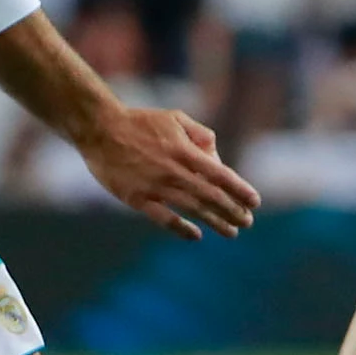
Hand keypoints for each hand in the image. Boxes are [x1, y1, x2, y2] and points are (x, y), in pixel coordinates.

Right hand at [77, 107, 261, 238]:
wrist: (100, 128)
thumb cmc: (141, 122)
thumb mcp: (176, 118)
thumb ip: (201, 135)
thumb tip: (216, 157)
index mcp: (185, 151)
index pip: (221, 175)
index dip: (240, 190)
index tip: (255, 202)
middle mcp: (174, 171)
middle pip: (211, 196)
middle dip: (233, 211)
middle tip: (248, 222)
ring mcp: (156, 187)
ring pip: (193, 210)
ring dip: (216, 222)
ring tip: (232, 232)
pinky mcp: (137, 198)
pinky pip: (164, 218)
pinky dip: (181, 228)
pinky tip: (196, 235)